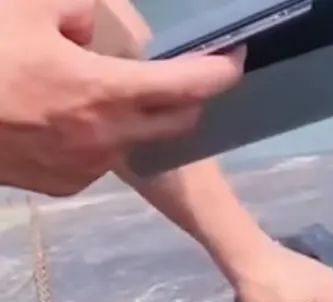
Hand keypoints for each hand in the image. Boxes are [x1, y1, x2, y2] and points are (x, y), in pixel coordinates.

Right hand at [0, 0, 244, 196]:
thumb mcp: (29, 4)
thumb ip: (80, 3)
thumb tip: (96, 18)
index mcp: (105, 91)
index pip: (188, 86)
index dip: (220, 70)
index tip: (235, 58)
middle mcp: (105, 137)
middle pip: (176, 122)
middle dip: (186, 97)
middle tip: (173, 72)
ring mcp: (85, 167)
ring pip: (137, 140)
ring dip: (135, 116)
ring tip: (98, 88)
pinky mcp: (63, 184)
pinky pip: (100, 158)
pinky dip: (100, 136)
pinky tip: (69, 117)